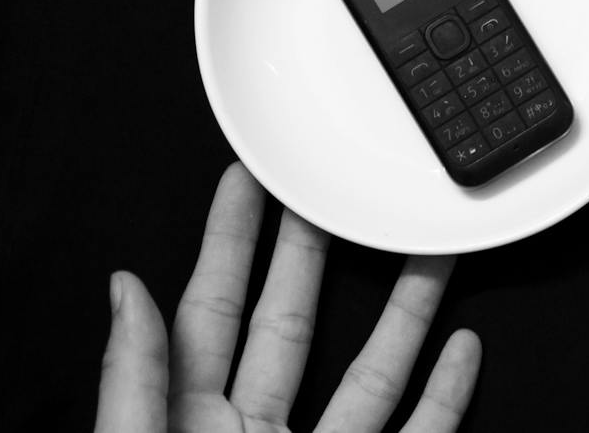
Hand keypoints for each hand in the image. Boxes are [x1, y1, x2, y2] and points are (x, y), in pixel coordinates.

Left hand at [95, 163, 479, 432]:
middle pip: (292, 323)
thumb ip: (133, 382)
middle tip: (331, 190)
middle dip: (312, 251)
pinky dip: (446, 398)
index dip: (229, 240)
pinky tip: (463, 348)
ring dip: (403, 311)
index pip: (211, 310)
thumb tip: (126, 290)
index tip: (245, 179)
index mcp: (183, 422)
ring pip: (369, 375)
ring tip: (428, 252)